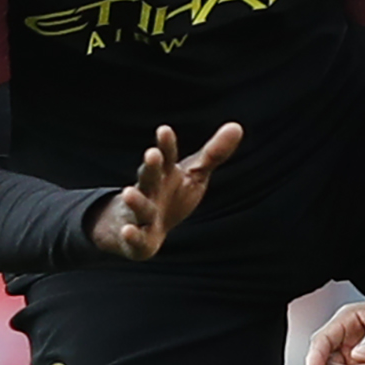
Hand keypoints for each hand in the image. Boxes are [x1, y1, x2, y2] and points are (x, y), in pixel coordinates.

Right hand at [87, 122, 240, 260]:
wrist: (141, 229)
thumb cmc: (171, 195)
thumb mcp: (194, 174)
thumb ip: (213, 153)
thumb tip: (237, 126)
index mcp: (164, 175)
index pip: (166, 157)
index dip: (166, 145)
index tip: (165, 129)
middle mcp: (150, 191)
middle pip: (150, 177)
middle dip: (150, 167)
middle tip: (151, 154)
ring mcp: (142, 214)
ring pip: (140, 206)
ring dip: (135, 200)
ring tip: (128, 193)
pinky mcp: (138, 239)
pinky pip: (134, 237)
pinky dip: (131, 235)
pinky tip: (127, 231)